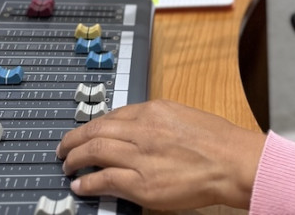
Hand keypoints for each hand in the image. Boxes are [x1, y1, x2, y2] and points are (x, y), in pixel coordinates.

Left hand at [56, 99, 265, 210]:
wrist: (231, 161)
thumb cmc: (215, 140)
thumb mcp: (182, 115)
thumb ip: (156, 121)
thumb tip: (134, 130)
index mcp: (153, 110)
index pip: (113, 114)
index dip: (93, 124)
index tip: (85, 131)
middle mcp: (143, 129)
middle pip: (97, 130)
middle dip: (74, 138)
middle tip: (63, 147)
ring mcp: (140, 157)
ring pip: (95, 151)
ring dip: (76, 158)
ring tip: (67, 165)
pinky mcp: (142, 184)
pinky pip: (105, 180)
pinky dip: (88, 182)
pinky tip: (81, 185)